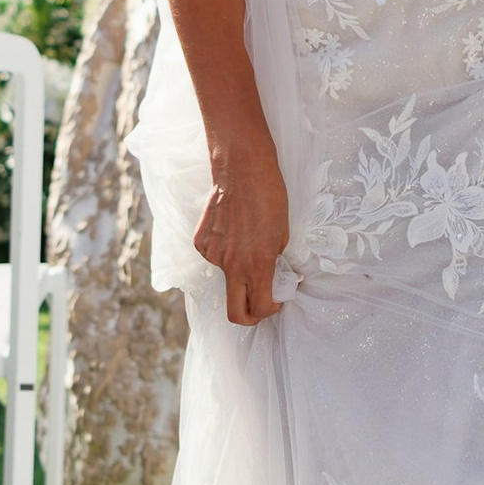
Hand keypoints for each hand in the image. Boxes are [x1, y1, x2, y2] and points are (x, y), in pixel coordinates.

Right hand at [194, 138, 290, 328]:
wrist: (242, 170)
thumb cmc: (269, 197)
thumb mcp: (283, 234)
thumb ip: (275, 261)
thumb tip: (273, 276)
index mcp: (257, 265)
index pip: (259, 309)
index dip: (270, 310)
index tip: (276, 300)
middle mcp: (231, 265)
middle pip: (234, 312)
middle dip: (249, 315)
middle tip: (260, 302)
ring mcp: (213, 254)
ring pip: (225, 277)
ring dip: (237, 271)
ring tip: (246, 243)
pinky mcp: (200, 242)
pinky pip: (213, 257)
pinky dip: (224, 252)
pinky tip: (232, 231)